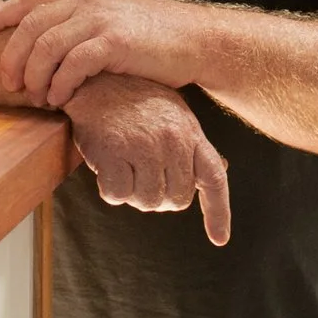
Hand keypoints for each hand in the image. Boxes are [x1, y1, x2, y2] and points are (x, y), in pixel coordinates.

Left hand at [0, 0, 206, 107]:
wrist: (196, 39)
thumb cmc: (154, 38)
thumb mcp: (112, 20)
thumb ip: (81, 25)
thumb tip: (48, 48)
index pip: (30, 0)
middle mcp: (87, 1)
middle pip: (30, 25)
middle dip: (12, 57)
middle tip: (10, 85)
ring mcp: (100, 19)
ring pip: (46, 45)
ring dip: (34, 76)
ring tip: (36, 98)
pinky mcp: (115, 41)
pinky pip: (73, 64)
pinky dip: (60, 84)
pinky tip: (60, 99)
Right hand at [62, 74, 230, 245]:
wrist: (95, 78)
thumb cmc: (134, 100)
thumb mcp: (173, 115)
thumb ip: (194, 144)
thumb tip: (222, 167)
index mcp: (190, 132)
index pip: (214, 179)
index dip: (218, 213)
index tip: (219, 239)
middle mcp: (172, 140)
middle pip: (176, 199)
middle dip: (159, 197)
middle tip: (141, 178)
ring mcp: (144, 146)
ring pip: (148, 201)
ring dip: (133, 195)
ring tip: (124, 169)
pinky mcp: (114, 151)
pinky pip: (118, 195)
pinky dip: (111, 190)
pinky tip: (106, 168)